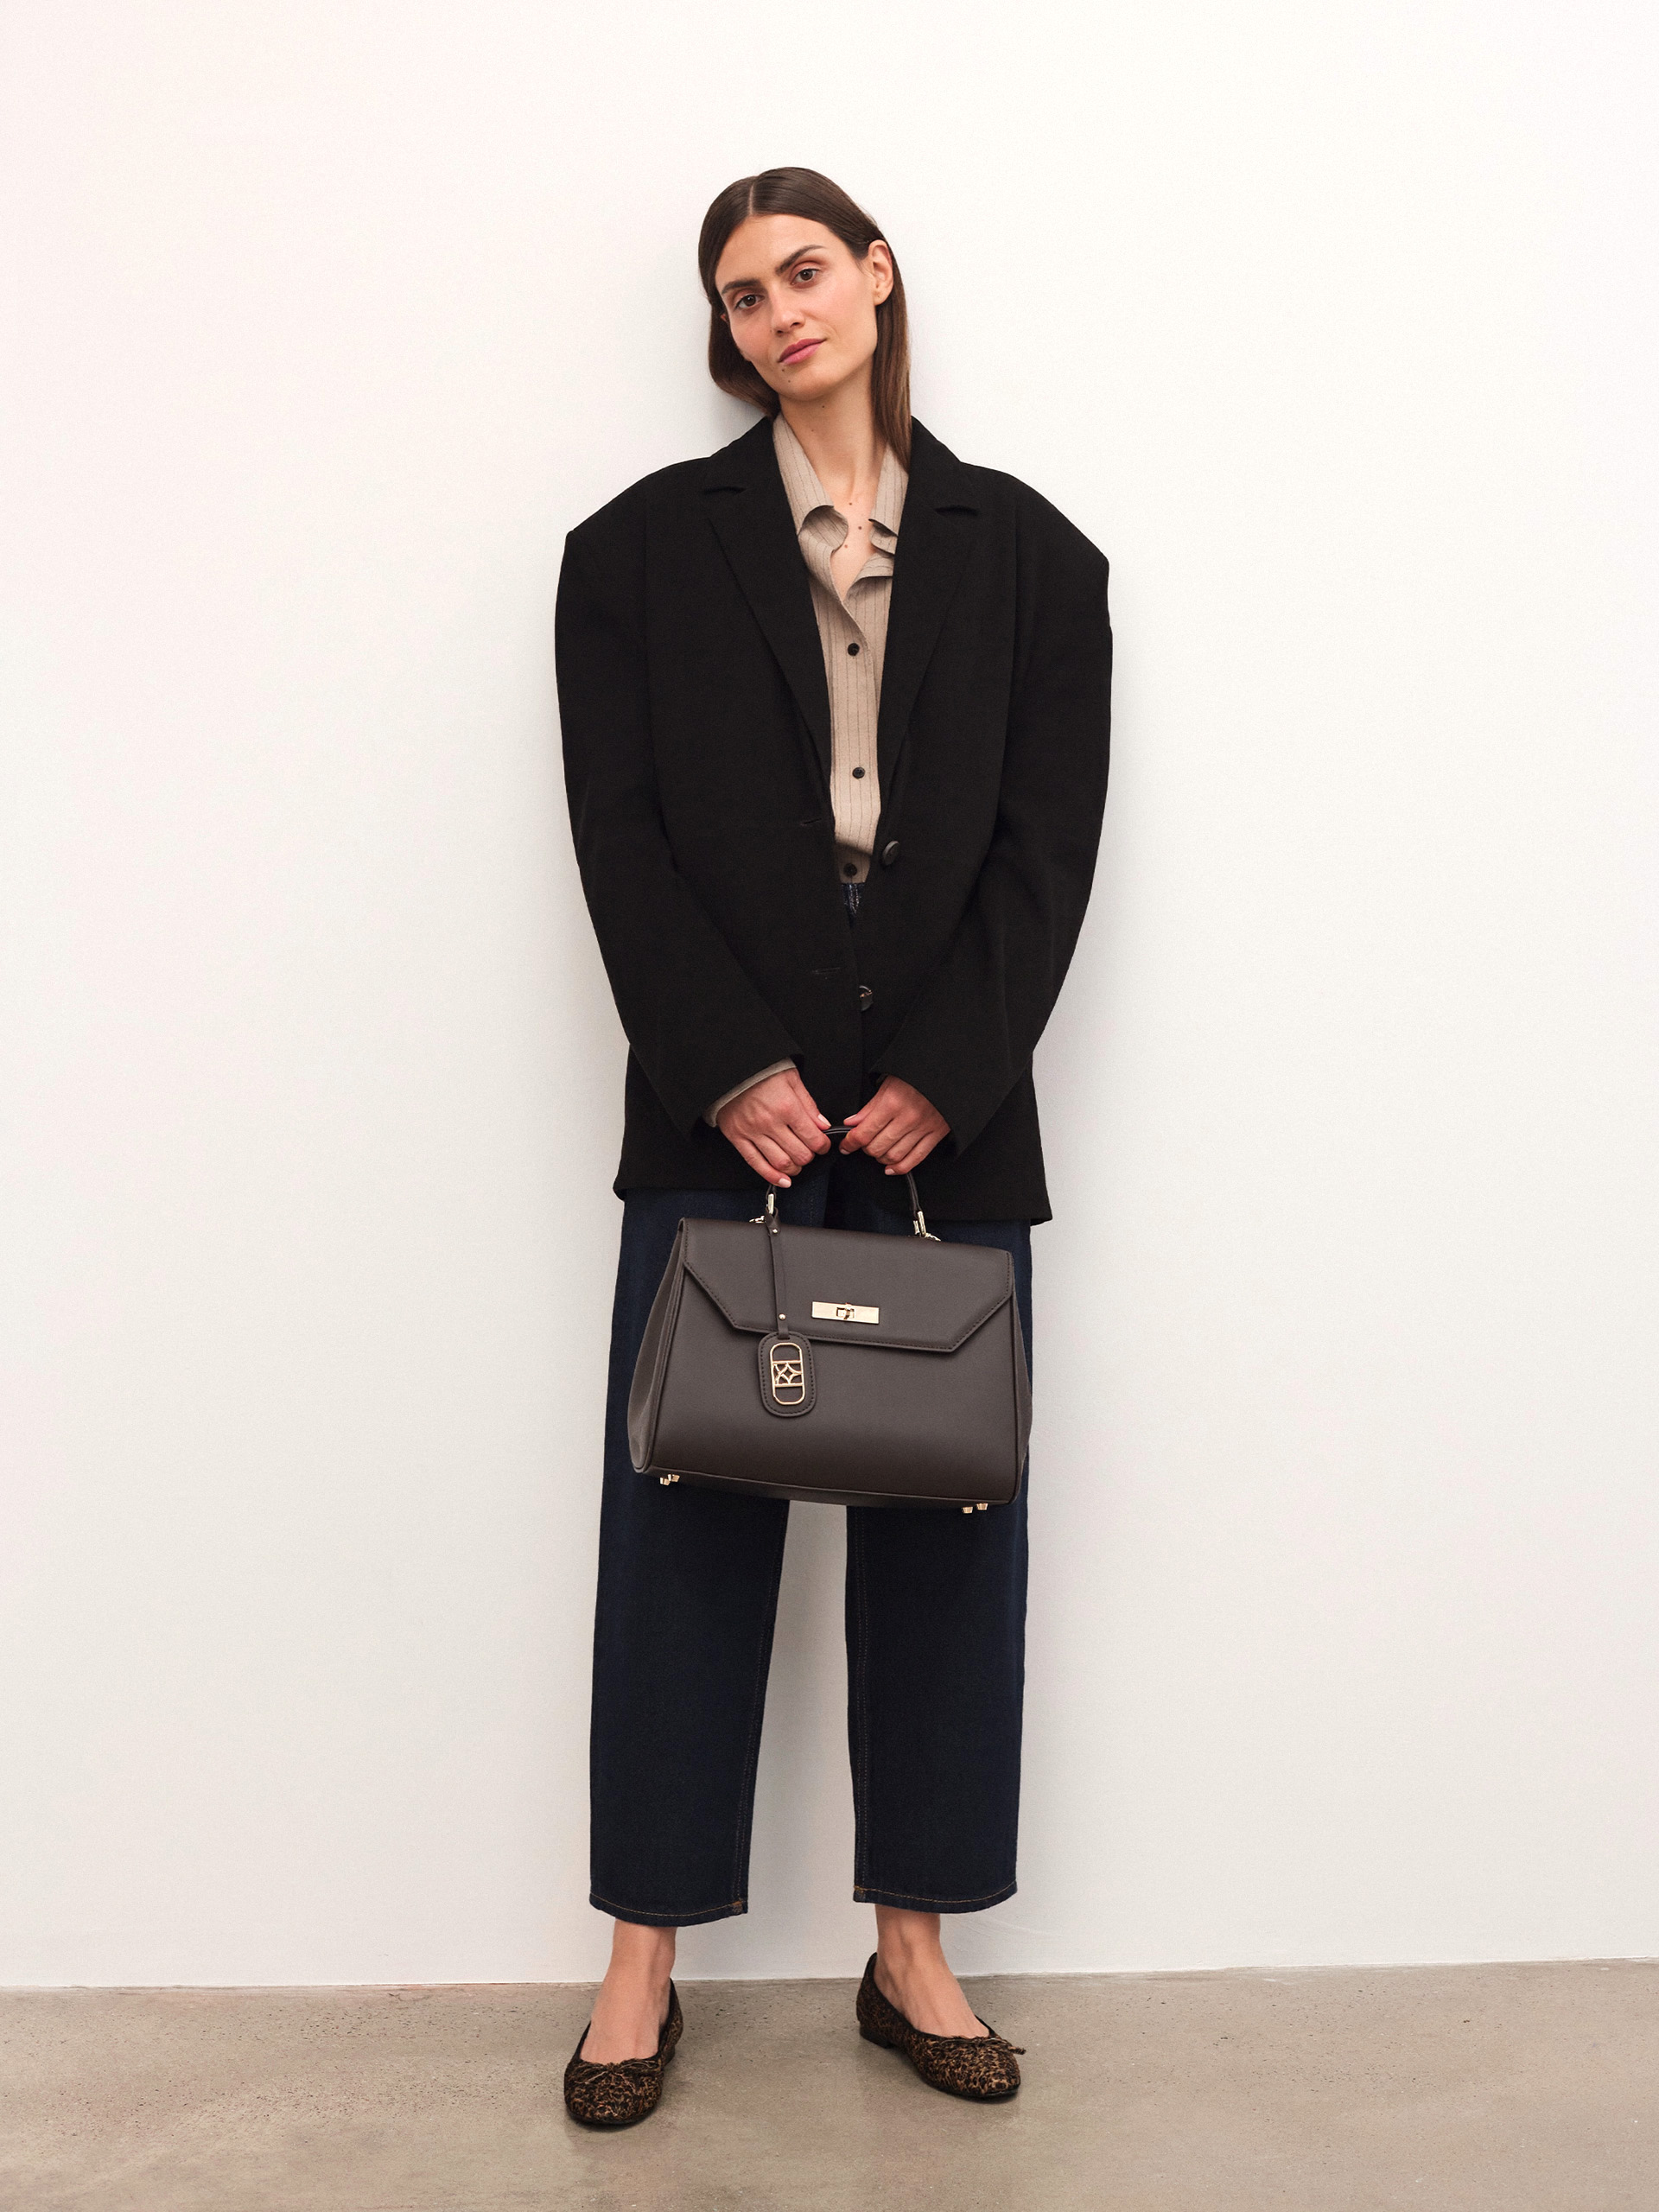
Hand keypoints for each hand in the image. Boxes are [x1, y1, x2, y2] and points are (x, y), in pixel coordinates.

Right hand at [716, 1068, 831, 1187]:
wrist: (730, 1070)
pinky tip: (783, 1180)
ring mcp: (752, 1132)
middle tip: (810, 1152)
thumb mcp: (791, 1080)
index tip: (823, 1146)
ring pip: (780, 1162)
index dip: (823, 1146)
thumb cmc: (761, 1073)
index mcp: (786, 1106)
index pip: (813, 1138)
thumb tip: (823, 1126)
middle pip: (799, 1154)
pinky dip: (772, 1176)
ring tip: (797, 1164)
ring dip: (794, 1169)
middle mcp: (770, 1122)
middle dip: (809, 1157)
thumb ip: (808, 1105)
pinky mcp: (738, 1138)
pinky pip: (756, 1163)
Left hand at [837, 1077, 948, 1175]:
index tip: (845, 1146)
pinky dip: (900, 1168)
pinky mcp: (936, 1135)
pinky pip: (916, 1158)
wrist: (947, 1074)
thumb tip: (852, 1124)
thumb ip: (869, 1108)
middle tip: (863, 1144)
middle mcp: (907, 1118)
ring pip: (894, 1156)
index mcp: (892, 1103)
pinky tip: (890, 1168)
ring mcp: (923, 1128)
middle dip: (865, 1149)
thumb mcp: (888, 1085)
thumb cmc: (916, 1076)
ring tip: (877, 1152)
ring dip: (880, 1159)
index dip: (850, 1143)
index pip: (864, 1133)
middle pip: (877, 1147)